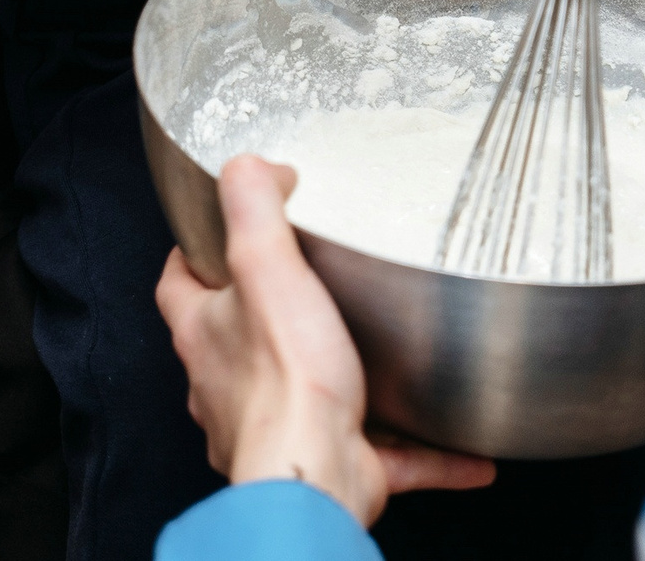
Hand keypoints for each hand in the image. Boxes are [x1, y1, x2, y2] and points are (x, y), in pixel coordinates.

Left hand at [158, 157, 493, 524]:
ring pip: (305, 402)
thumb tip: (247, 166)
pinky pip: (381, 457)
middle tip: (307, 290)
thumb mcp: (266, 268)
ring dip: (342, 386)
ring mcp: (273, 431)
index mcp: (207, 335)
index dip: (192, 257)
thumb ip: (254, 208)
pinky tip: (467, 452)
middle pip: (236, 344)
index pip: (178, 286)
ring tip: (390, 369)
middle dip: (266, 320)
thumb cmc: (285, 382)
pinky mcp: (326, 466)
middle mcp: (228, 388)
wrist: (311, 479)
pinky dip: (420, 453)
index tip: (212, 236)